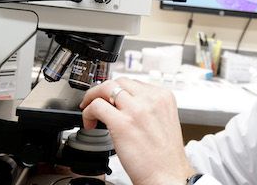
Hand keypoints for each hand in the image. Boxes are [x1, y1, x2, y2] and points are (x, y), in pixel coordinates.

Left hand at [79, 78, 195, 184]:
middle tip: (96, 100)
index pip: (133, 82)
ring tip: (89, 109)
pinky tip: (90, 123)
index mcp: (163, 96)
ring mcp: (136, 109)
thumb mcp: (164, 119)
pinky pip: (97, 106)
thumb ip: (148, 107)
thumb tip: (125, 102)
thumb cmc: (165, 155)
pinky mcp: (122, 123)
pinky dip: (88, 112)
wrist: (168, 175)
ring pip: (105, 88)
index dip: (117, 90)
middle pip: (119, 81)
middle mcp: (151, 99)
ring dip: (93, 97)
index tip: (110, 98)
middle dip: (103, 90)